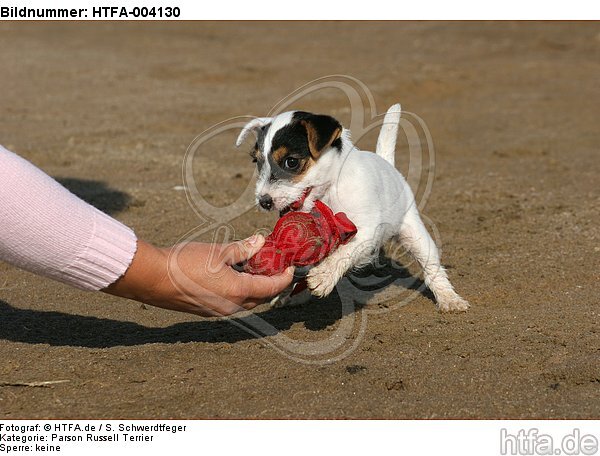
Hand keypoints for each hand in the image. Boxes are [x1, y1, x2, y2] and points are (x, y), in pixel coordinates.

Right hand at [103, 235, 293, 316]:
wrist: (153, 279)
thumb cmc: (185, 263)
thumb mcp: (218, 251)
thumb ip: (242, 248)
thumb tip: (261, 241)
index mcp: (238, 291)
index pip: (271, 288)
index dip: (284, 278)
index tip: (290, 268)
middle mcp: (231, 306)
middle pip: (261, 298)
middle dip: (271, 284)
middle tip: (274, 267)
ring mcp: (218, 311)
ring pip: (246, 302)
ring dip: (254, 288)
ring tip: (253, 269)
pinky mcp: (206, 310)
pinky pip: (231, 304)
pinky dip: (239, 292)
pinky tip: (232, 277)